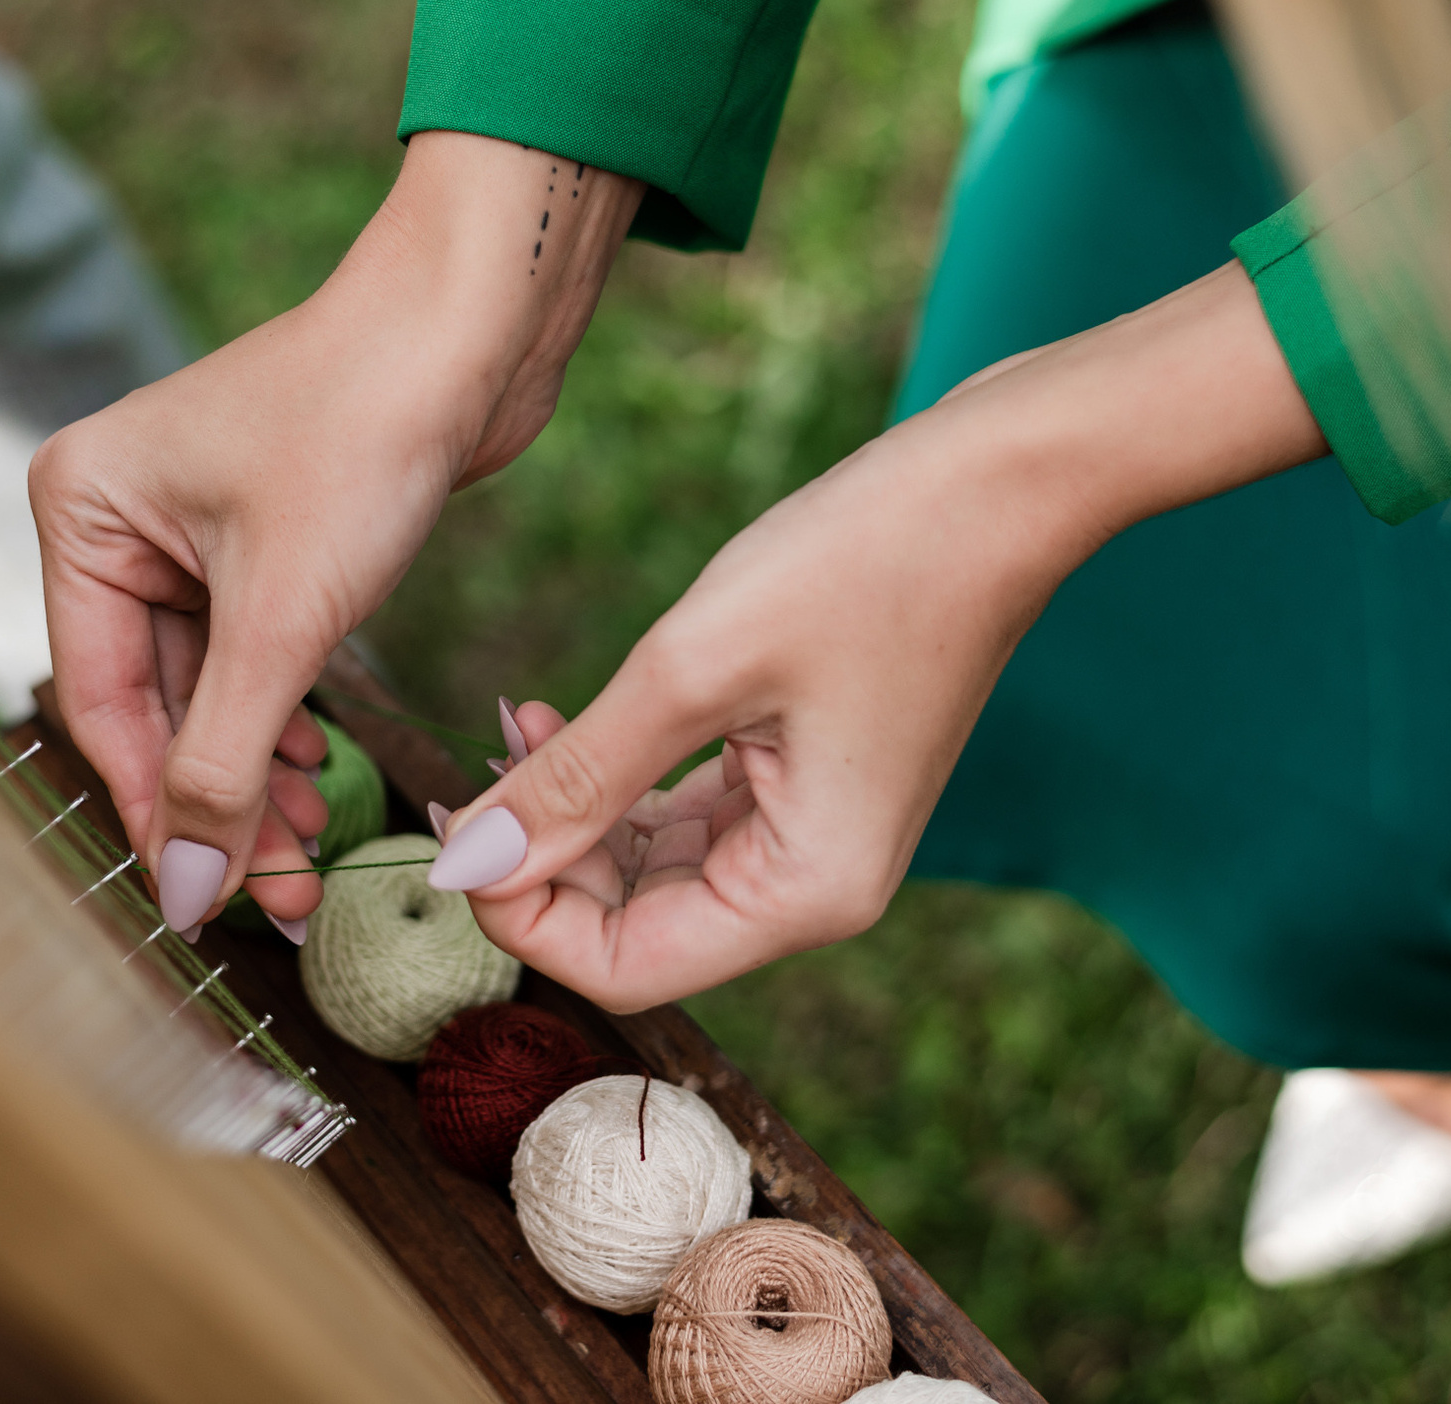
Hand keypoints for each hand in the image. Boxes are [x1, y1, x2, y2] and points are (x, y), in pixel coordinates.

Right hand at [30, 133, 640, 936]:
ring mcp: (194, 523)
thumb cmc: (362, 431)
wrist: (472, 325)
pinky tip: (325, 765)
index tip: (208, 905)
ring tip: (316, 843)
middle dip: (222, 798)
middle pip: (155, 702)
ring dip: (260, 768)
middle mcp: (120, 513)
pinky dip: (287, 713)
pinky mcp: (269, 531)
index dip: (158, 811)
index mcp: (79, 508)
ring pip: (212, 685)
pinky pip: (257, 650)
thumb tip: (191, 888)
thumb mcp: (284, 616)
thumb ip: (227, 760)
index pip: (103, 700)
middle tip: (282, 891)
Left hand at [432, 264, 1328, 1007]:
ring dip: (571, 813)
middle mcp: (815, 889)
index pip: (624, 970)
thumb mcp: (692, 667)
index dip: (521, 917)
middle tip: (464, 767)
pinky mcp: (804, 781)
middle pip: (634, 928)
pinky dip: (618, 778)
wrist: (997, 481)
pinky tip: (561, 717)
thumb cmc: (865, 563)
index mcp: (808, 894)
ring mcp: (813, 836)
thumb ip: (575, 778)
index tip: (453, 829)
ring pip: (650, 871)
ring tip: (512, 722)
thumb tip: (464, 863)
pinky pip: (686, 815)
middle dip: (539, 861)